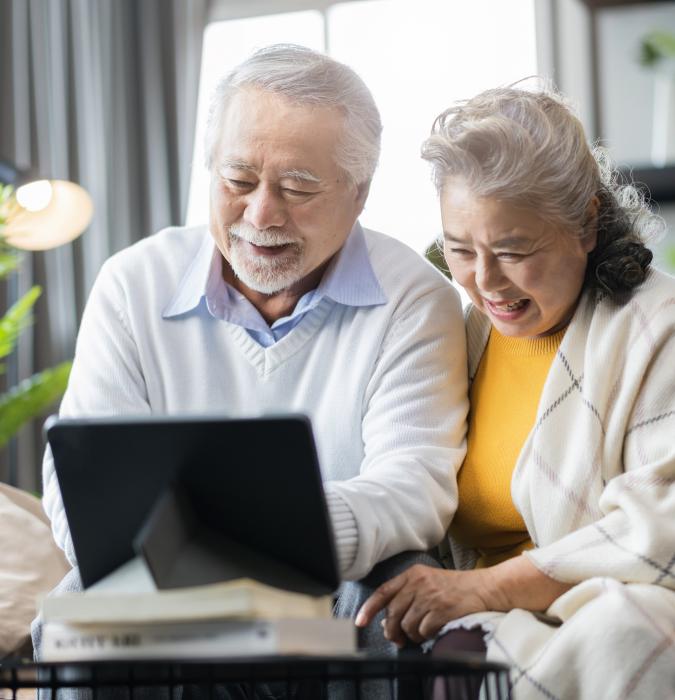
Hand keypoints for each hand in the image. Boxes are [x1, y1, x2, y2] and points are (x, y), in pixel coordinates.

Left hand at [354, 564, 492, 647]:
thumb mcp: (427, 583)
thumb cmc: (454, 588)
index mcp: (412, 574)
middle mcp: (418, 583)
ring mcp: (430, 596)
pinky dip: (425, 636)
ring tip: (422, 632)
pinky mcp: (441, 609)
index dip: (369, 608)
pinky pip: (423, 631)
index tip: (359, 622)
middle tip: (398, 639)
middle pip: (393, 613)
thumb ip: (406, 597)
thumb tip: (385, 622)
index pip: (383, 591)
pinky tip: (433, 631)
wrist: (483, 588)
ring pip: (407, 625)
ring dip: (412, 635)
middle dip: (392, 631)